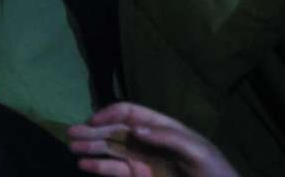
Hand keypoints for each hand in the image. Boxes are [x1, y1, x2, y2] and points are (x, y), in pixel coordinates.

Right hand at [68, 102, 238, 176]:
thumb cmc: (214, 172)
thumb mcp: (196, 151)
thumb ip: (166, 137)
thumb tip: (134, 128)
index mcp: (162, 127)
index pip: (129, 113)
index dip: (110, 114)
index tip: (93, 122)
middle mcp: (148, 141)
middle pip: (115, 131)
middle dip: (93, 131)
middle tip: (70, 134)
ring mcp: (143, 160)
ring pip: (111, 150)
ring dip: (91, 148)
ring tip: (73, 149)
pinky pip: (116, 170)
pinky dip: (99, 167)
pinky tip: (84, 165)